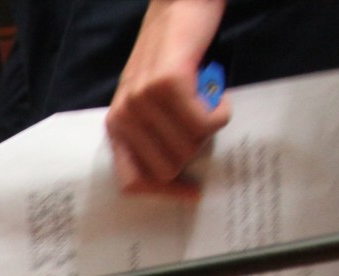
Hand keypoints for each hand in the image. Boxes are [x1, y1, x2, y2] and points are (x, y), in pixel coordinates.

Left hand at [105, 0, 229, 194]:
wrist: (179, 8)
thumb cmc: (173, 58)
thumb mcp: (152, 103)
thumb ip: (155, 134)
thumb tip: (177, 175)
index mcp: (117, 127)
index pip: (132, 181)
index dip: (164, 193)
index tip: (192, 194)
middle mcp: (124, 117)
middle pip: (167, 168)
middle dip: (195, 152)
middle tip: (203, 123)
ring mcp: (143, 101)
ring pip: (188, 147)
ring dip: (209, 129)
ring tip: (209, 103)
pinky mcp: (168, 84)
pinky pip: (205, 123)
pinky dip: (221, 113)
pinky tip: (220, 97)